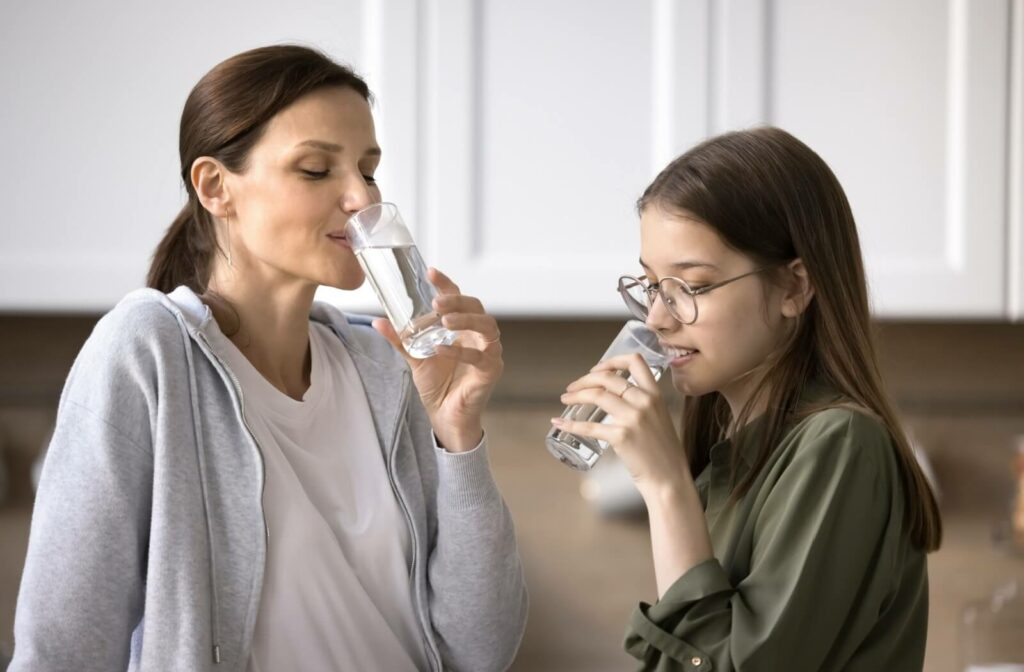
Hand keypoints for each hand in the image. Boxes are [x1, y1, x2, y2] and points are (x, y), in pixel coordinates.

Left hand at [373, 268, 502, 451]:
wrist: (444, 416)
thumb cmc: (436, 384)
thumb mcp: (414, 358)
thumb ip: (400, 340)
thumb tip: (378, 321)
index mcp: (463, 328)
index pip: (459, 298)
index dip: (447, 284)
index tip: (430, 272)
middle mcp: (479, 336)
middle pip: (477, 307)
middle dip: (458, 301)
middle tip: (436, 301)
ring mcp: (488, 352)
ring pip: (488, 326)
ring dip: (467, 320)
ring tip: (445, 320)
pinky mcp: (491, 371)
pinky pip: (481, 356)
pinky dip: (462, 350)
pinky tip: (442, 348)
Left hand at [551, 353, 690, 495]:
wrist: (669, 479)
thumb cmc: (663, 453)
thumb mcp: (660, 419)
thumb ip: (643, 405)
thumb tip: (617, 399)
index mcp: (655, 395)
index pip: (635, 362)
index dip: (611, 360)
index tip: (596, 369)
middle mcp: (645, 401)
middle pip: (607, 377)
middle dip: (584, 380)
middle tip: (572, 388)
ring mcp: (633, 418)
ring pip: (596, 395)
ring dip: (575, 395)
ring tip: (565, 400)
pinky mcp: (621, 436)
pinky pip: (589, 426)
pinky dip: (570, 424)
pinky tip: (559, 424)